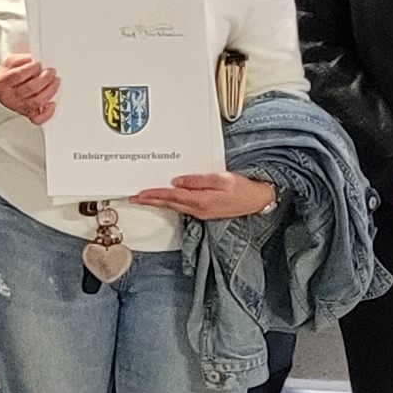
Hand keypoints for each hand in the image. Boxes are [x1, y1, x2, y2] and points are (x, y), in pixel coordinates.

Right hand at [0, 53, 60, 123]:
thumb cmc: (7, 77)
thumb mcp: (10, 63)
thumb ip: (21, 59)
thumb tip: (34, 59)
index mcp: (4, 82)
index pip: (18, 76)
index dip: (31, 69)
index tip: (38, 64)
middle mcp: (11, 96)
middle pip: (30, 89)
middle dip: (44, 79)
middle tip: (51, 72)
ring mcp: (19, 106)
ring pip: (37, 102)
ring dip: (50, 91)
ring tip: (55, 81)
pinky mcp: (27, 113)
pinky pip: (37, 118)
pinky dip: (47, 113)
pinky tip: (51, 103)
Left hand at [139, 170, 276, 221]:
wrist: (257, 200)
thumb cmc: (242, 189)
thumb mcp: (220, 179)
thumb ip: (197, 180)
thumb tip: (177, 181)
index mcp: (201, 201)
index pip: (172, 196)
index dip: (154, 195)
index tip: (140, 194)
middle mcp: (199, 209)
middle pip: (169, 204)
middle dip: (150, 201)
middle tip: (134, 198)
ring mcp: (201, 212)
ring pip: (174, 207)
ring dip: (159, 202)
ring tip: (144, 199)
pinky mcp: (205, 211)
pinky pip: (182, 207)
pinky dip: (171, 203)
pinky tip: (166, 200)